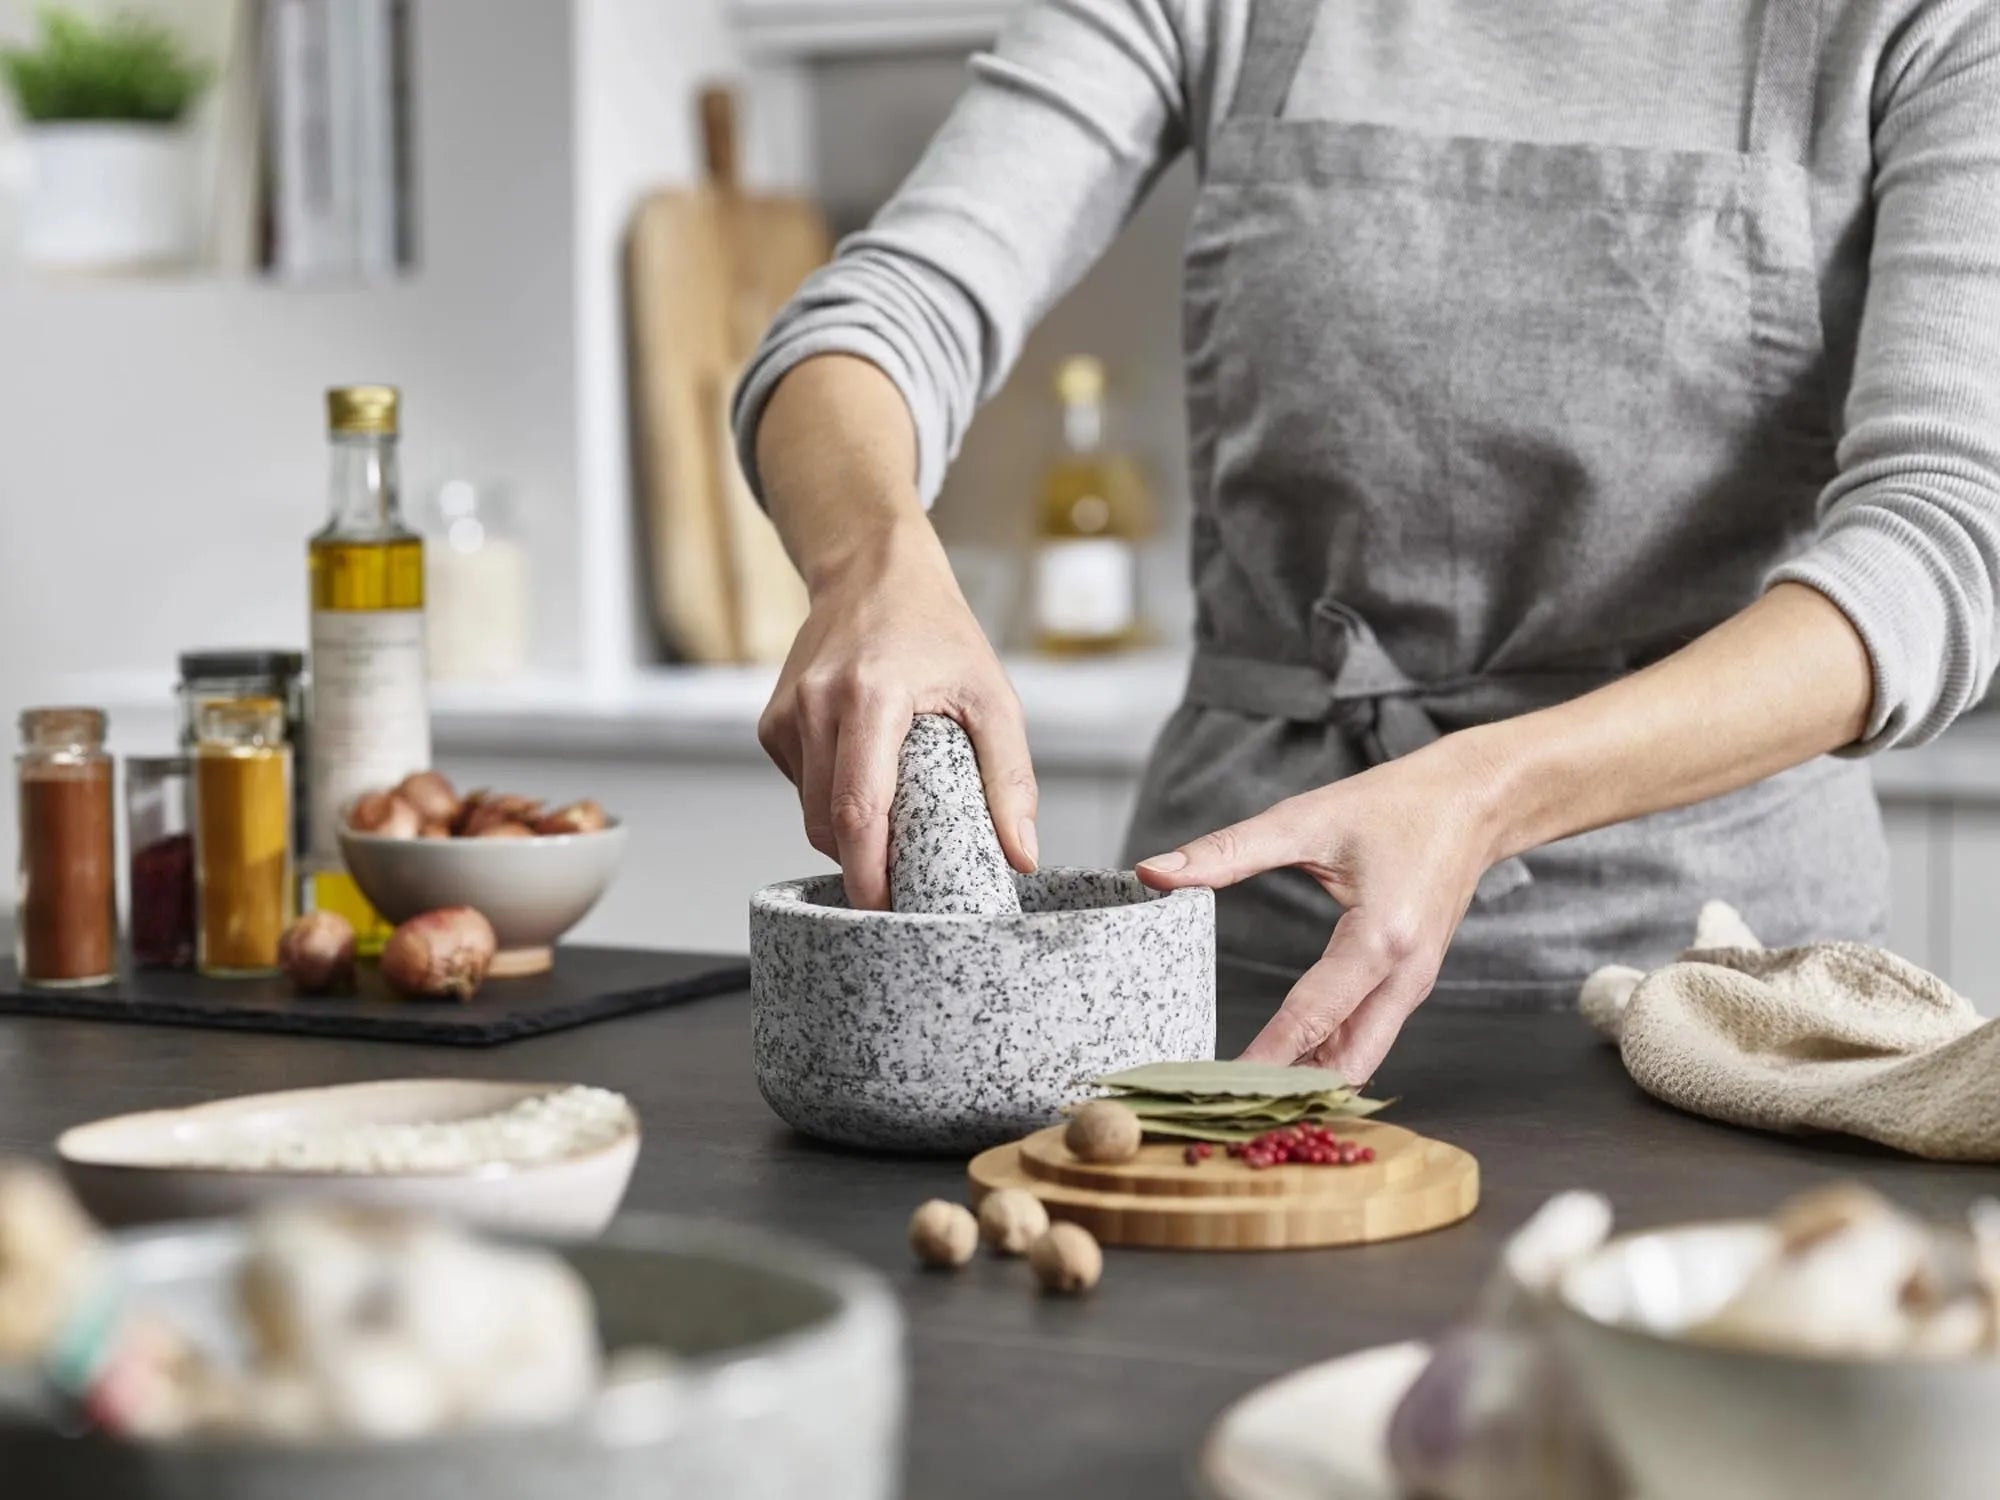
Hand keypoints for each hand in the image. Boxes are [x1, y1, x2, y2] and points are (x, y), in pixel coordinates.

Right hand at [757, 521, 1038, 909]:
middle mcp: (816, 704)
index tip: (888, 910)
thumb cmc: (938, 632)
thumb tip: (1021, 855)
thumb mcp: (992, 697)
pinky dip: (833, 798)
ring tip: (895, 813)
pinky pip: (803, 787)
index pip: (857, 809)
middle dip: (863, 864)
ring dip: (850, 832)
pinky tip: (866, 769)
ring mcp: (786, 714)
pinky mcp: (772, 723)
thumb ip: (1010, 778)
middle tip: (906, 881)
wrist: (873, 573)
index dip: (867, 872)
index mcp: (869, 697)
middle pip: (828, 823)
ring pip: (811, 812)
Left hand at [1135, 735, 1507, 1081]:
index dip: (1263, 1058)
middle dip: (1289, 1090)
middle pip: (1347, 1065)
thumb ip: (1227, 851)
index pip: (1312, 1019)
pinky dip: (1329, 1056)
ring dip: (1308, 1079)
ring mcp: (1414, 985)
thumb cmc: (1397, 806)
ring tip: (1244, 1094)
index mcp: (1381, 939)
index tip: (1218, 1087)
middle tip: (1225, 1102)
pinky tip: (1287, 1062)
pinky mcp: (1411, 984)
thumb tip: (1155, 871)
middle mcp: (1406, 976)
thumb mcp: (1306, 820)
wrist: (1474, 802)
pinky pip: (1368, 1036)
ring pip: (1361, 1059)